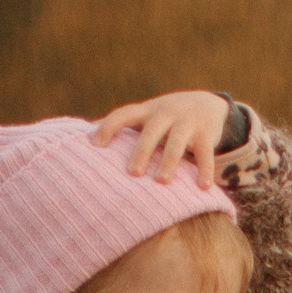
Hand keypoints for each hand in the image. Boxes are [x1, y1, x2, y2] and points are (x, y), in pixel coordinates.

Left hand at [93, 90, 230, 185]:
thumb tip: (83, 135)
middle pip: (150, 132)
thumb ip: (124, 125)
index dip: (108, 127)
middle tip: (132, 174)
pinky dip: (204, 170)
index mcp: (146, 111)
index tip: (95, 146)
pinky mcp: (206, 134)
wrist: (208, 104)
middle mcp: (165, 113)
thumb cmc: (167, 117)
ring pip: (176, 143)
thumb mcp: (146, 116)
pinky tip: (202, 187)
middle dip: (141, 152)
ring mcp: (186, 123)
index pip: (123, 115)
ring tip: (162, 181)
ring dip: (169, 161)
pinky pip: (205, 153)